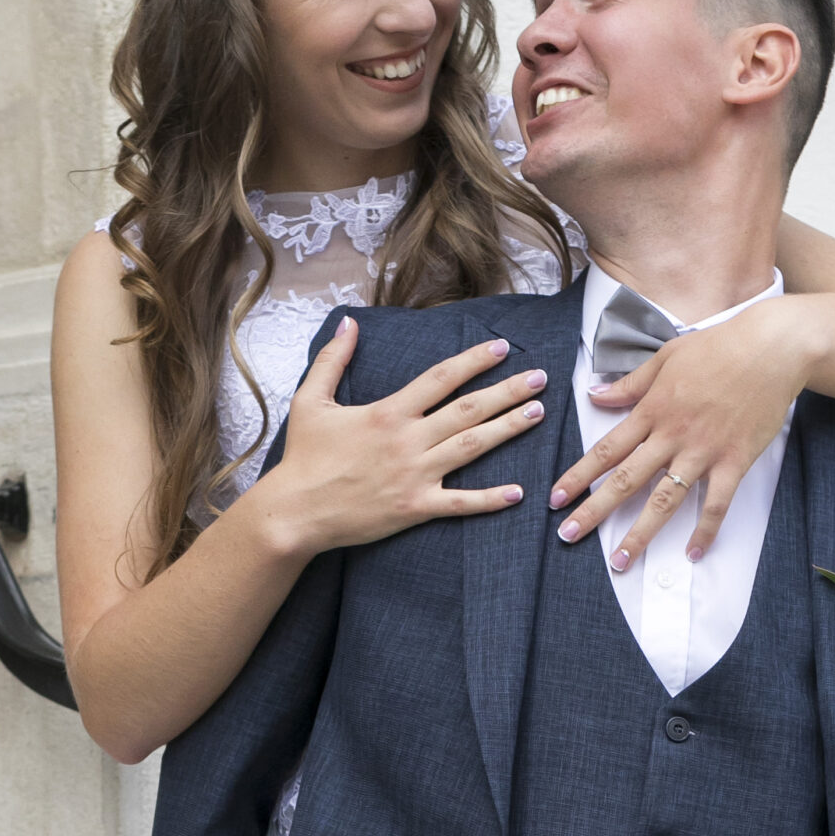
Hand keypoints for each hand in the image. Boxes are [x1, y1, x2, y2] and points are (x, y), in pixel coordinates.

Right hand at [254, 322, 548, 558]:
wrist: (293, 512)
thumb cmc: (302, 458)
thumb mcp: (310, 401)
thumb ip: (332, 360)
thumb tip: (348, 323)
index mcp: (388, 413)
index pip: (440, 378)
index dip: (473, 361)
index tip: (501, 348)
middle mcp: (408, 441)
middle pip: (468, 410)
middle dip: (508, 391)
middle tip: (540, 378)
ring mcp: (414, 476)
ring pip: (472, 447)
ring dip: (508, 429)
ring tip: (537, 414)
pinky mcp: (414, 509)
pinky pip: (460, 504)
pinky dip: (490, 499)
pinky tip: (518, 492)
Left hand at [549, 294, 822, 566]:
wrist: (772, 347)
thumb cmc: (719, 347)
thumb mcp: (666, 357)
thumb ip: (630, 384)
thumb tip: (595, 395)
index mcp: (652, 410)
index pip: (607, 449)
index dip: (579, 475)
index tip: (557, 497)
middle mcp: (672, 435)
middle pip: (625, 480)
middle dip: (594, 511)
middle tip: (568, 536)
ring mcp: (703, 451)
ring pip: (665, 500)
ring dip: (640, 534)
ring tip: (621, 562)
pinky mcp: (735, 461)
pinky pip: (717, 503)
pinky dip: (705, 530)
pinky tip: (693, 553)